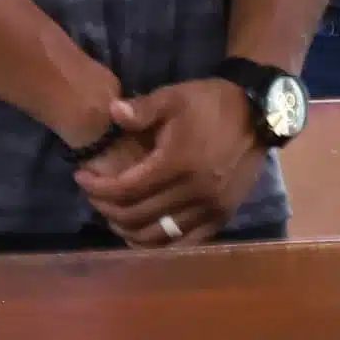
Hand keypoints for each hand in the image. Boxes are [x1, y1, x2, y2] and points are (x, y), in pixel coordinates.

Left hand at [73, 79, 266, 248]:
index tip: (81, 177)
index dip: (98, 188)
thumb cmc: (209, 103)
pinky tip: (142, 232)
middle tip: (93, 194)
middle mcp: (194, 193)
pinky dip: (158, 242)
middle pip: (137, 216)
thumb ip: (141, 108)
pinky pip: (184, 242)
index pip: (126, 189)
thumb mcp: (173, 97)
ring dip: (128, 229)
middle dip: (107, 208)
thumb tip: (111, 111)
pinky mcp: (222, 217)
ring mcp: (210, 209)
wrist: (258, 115)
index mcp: (178, 163)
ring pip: (158, 236)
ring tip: (113, 213)